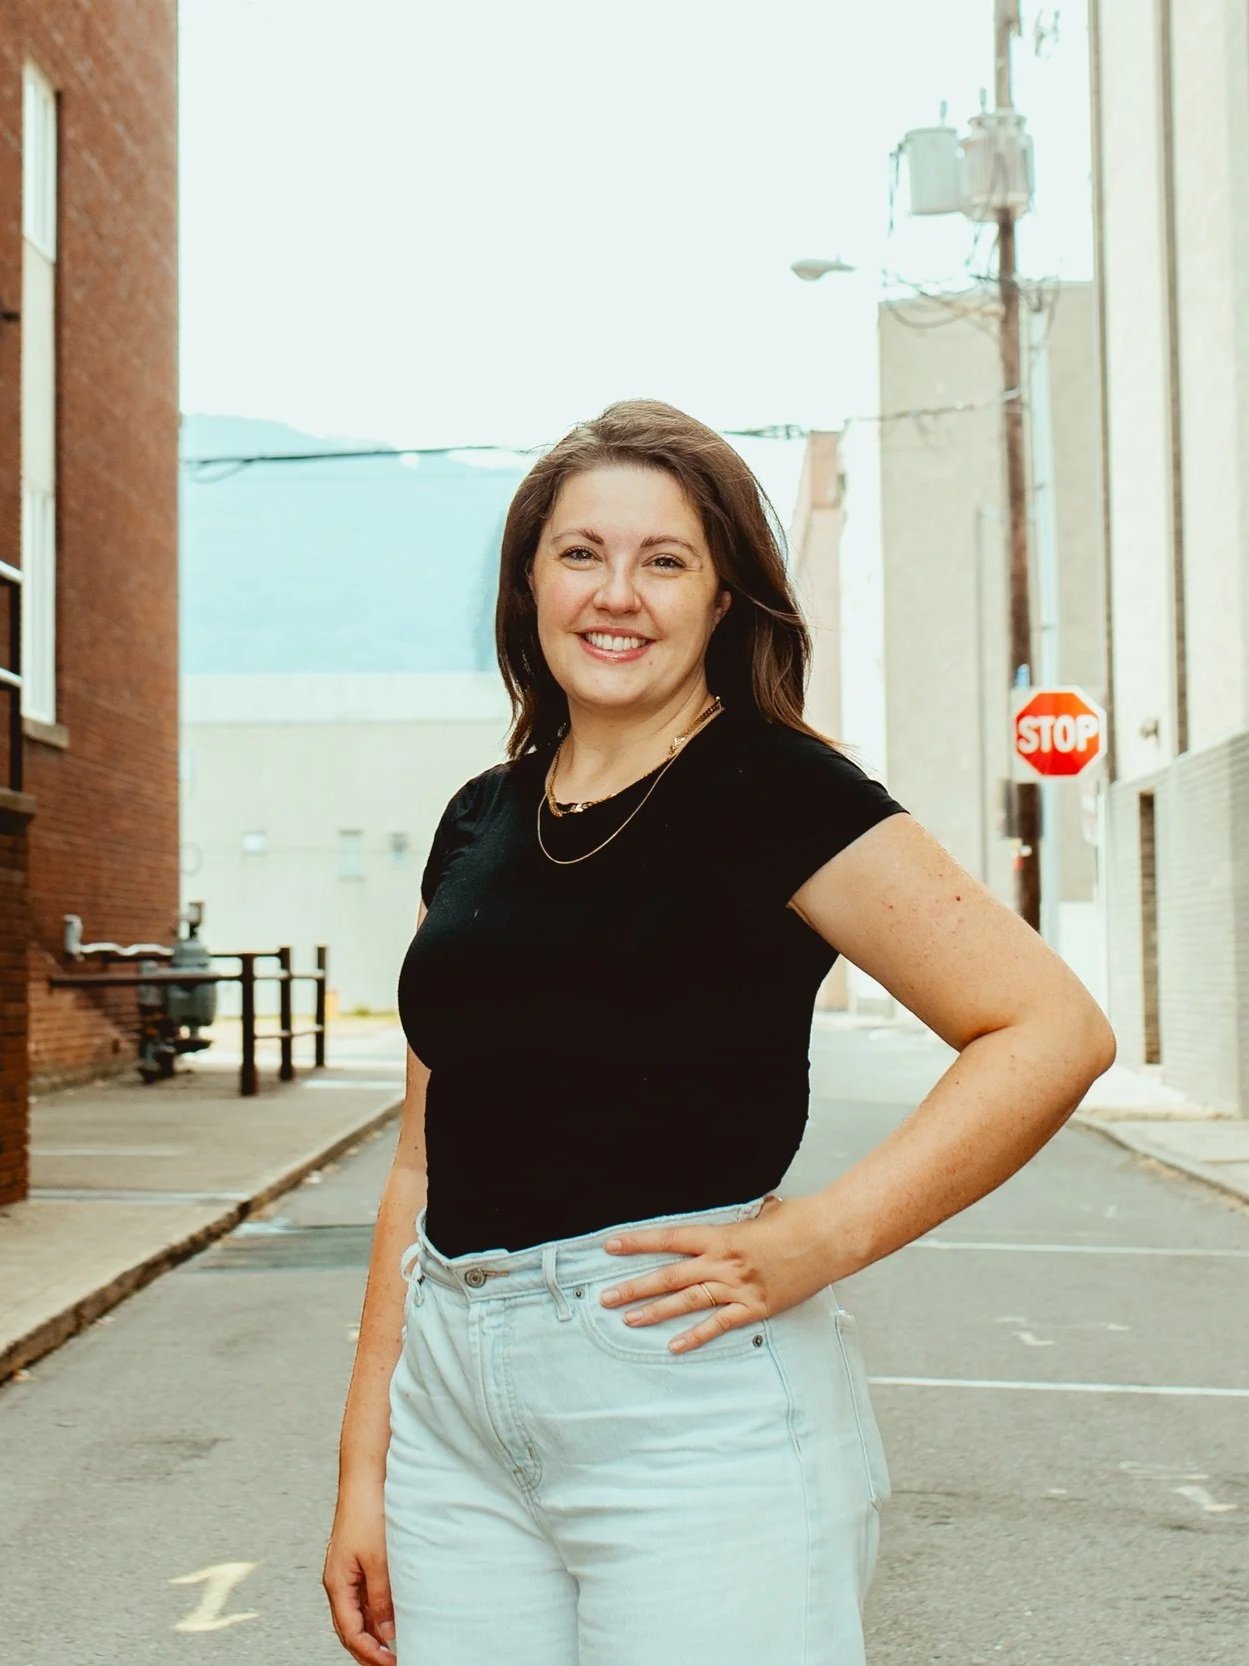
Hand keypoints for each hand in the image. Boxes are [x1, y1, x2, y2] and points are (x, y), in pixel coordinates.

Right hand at [323, 1489, 395, 1664]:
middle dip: (369, 1649)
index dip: (370, 1653)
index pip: (350, 1632)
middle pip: (350, 1627)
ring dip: (374, 1632)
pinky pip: (363, 1596)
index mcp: (337, 1584)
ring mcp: (347, 1570)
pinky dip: (376, 1611)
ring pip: (357, 1613)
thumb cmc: (368, 1512)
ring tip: (396, 1644)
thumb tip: (386, 1632)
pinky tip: (393, 1614)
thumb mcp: (378, 1560)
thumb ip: (380, 1598)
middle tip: (394, 1661)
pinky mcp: (358, 1559)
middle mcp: (338, 1580)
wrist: (366, 1476)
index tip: (392, 1663)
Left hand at [598, 1192, 832, 1352]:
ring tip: (629, 1320)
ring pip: (687, 1301)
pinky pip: (720, 1325)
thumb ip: (744, 1219)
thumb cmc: (799, 1221)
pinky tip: (675, 1346)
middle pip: (669, 1276)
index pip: (669, 1238)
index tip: (610, 1246)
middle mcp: (723, 1262)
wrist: (830, 1237)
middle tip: (606, 1298)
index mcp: (721, 1235)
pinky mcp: (756, 1307)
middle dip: (635, 1286)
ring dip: (656, 1312)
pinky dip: (696, 1337)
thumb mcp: (762, 1213)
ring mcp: (738, 1287)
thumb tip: (747, 1212)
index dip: (637, 1243)